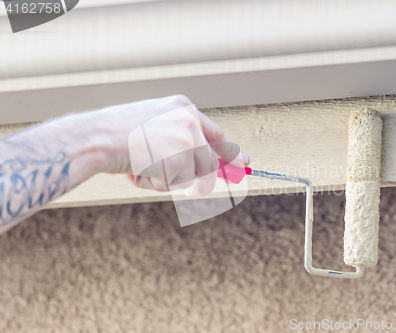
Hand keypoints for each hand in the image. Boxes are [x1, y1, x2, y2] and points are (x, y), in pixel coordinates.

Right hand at [84, 95, 249, 196]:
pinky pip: (176, 184)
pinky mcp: (181, 158)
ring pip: (191, 176)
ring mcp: (187, 139)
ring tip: (142, 164)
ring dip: (167, 179)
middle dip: (196, 178)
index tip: (243, 161)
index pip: (215, 133)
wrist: (97, 137)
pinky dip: (157, 184)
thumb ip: (177, 140)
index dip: (230, 151)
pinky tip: (140, 169)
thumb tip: (201, 165)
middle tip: (180, 183)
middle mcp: (190, 121)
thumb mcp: (151, 126)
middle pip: (206, 162)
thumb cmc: (117, 133)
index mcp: (182, 107)